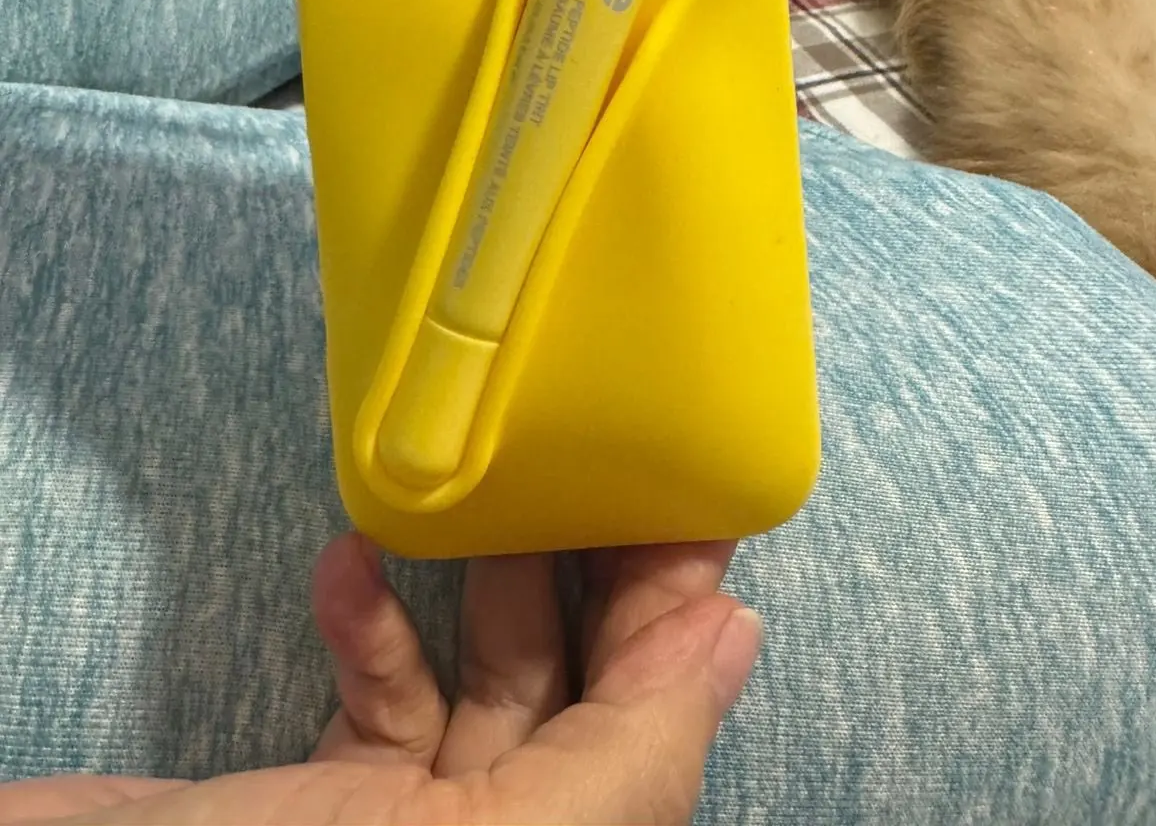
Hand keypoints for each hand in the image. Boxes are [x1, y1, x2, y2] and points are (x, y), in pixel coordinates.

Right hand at [0, 534, 760, 824]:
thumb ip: (633, 747)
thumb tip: (736, 633)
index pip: (656, 726)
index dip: (678, 615)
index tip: (687, 498)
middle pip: (578, 696)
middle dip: (587, 578)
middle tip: (592, 466)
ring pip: (482, 683)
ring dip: (479, 582)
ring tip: (481, 499)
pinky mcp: (316, 801)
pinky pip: (373, 697)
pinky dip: (368, 626)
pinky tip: (346, 564)